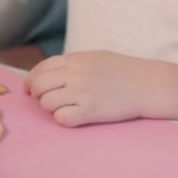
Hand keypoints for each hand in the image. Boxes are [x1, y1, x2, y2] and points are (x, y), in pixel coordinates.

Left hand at [25, 51, 155, 126]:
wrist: (147, 84)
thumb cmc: (122, 71)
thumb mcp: (94, 58)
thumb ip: (71, 64)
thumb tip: (48, 73)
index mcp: (75, 59)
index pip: (40, 68)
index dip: (31, 81)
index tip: (30, 90)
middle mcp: (75, 74)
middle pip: (38, 85)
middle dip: (37, 94)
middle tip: (45, 100)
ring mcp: (82, 92)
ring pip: (46, 103)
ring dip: (51, 108)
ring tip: (65, 107)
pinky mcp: (90, 110)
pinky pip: (62, 118)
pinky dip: (63, 119)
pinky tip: (73, 116)